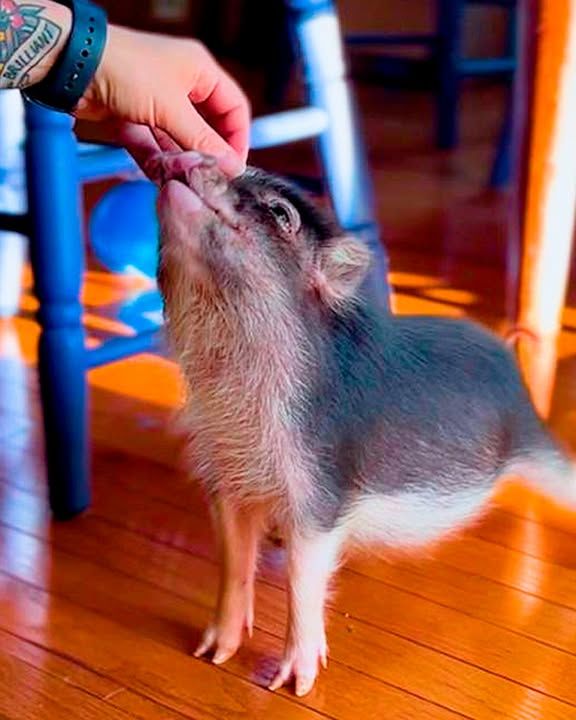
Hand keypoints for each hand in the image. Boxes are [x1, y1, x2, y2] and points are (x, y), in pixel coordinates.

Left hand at [76, 25, 250, 176]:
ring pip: (177, 140)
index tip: (235, 166)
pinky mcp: (133, 117)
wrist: (72, 66)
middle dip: (207, 154)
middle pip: (206, 127)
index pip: (233, 107)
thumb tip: (230, 165)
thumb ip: (203, 141)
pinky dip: (156, 161)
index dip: (238, 137)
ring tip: (185, 184)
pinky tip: (161, 178)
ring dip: (180, 162)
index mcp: (199, 71)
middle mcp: (180, 85)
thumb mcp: (173, 109)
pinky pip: (151, 145)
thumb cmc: (126, 69)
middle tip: (212, 179)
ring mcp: (155, 102)